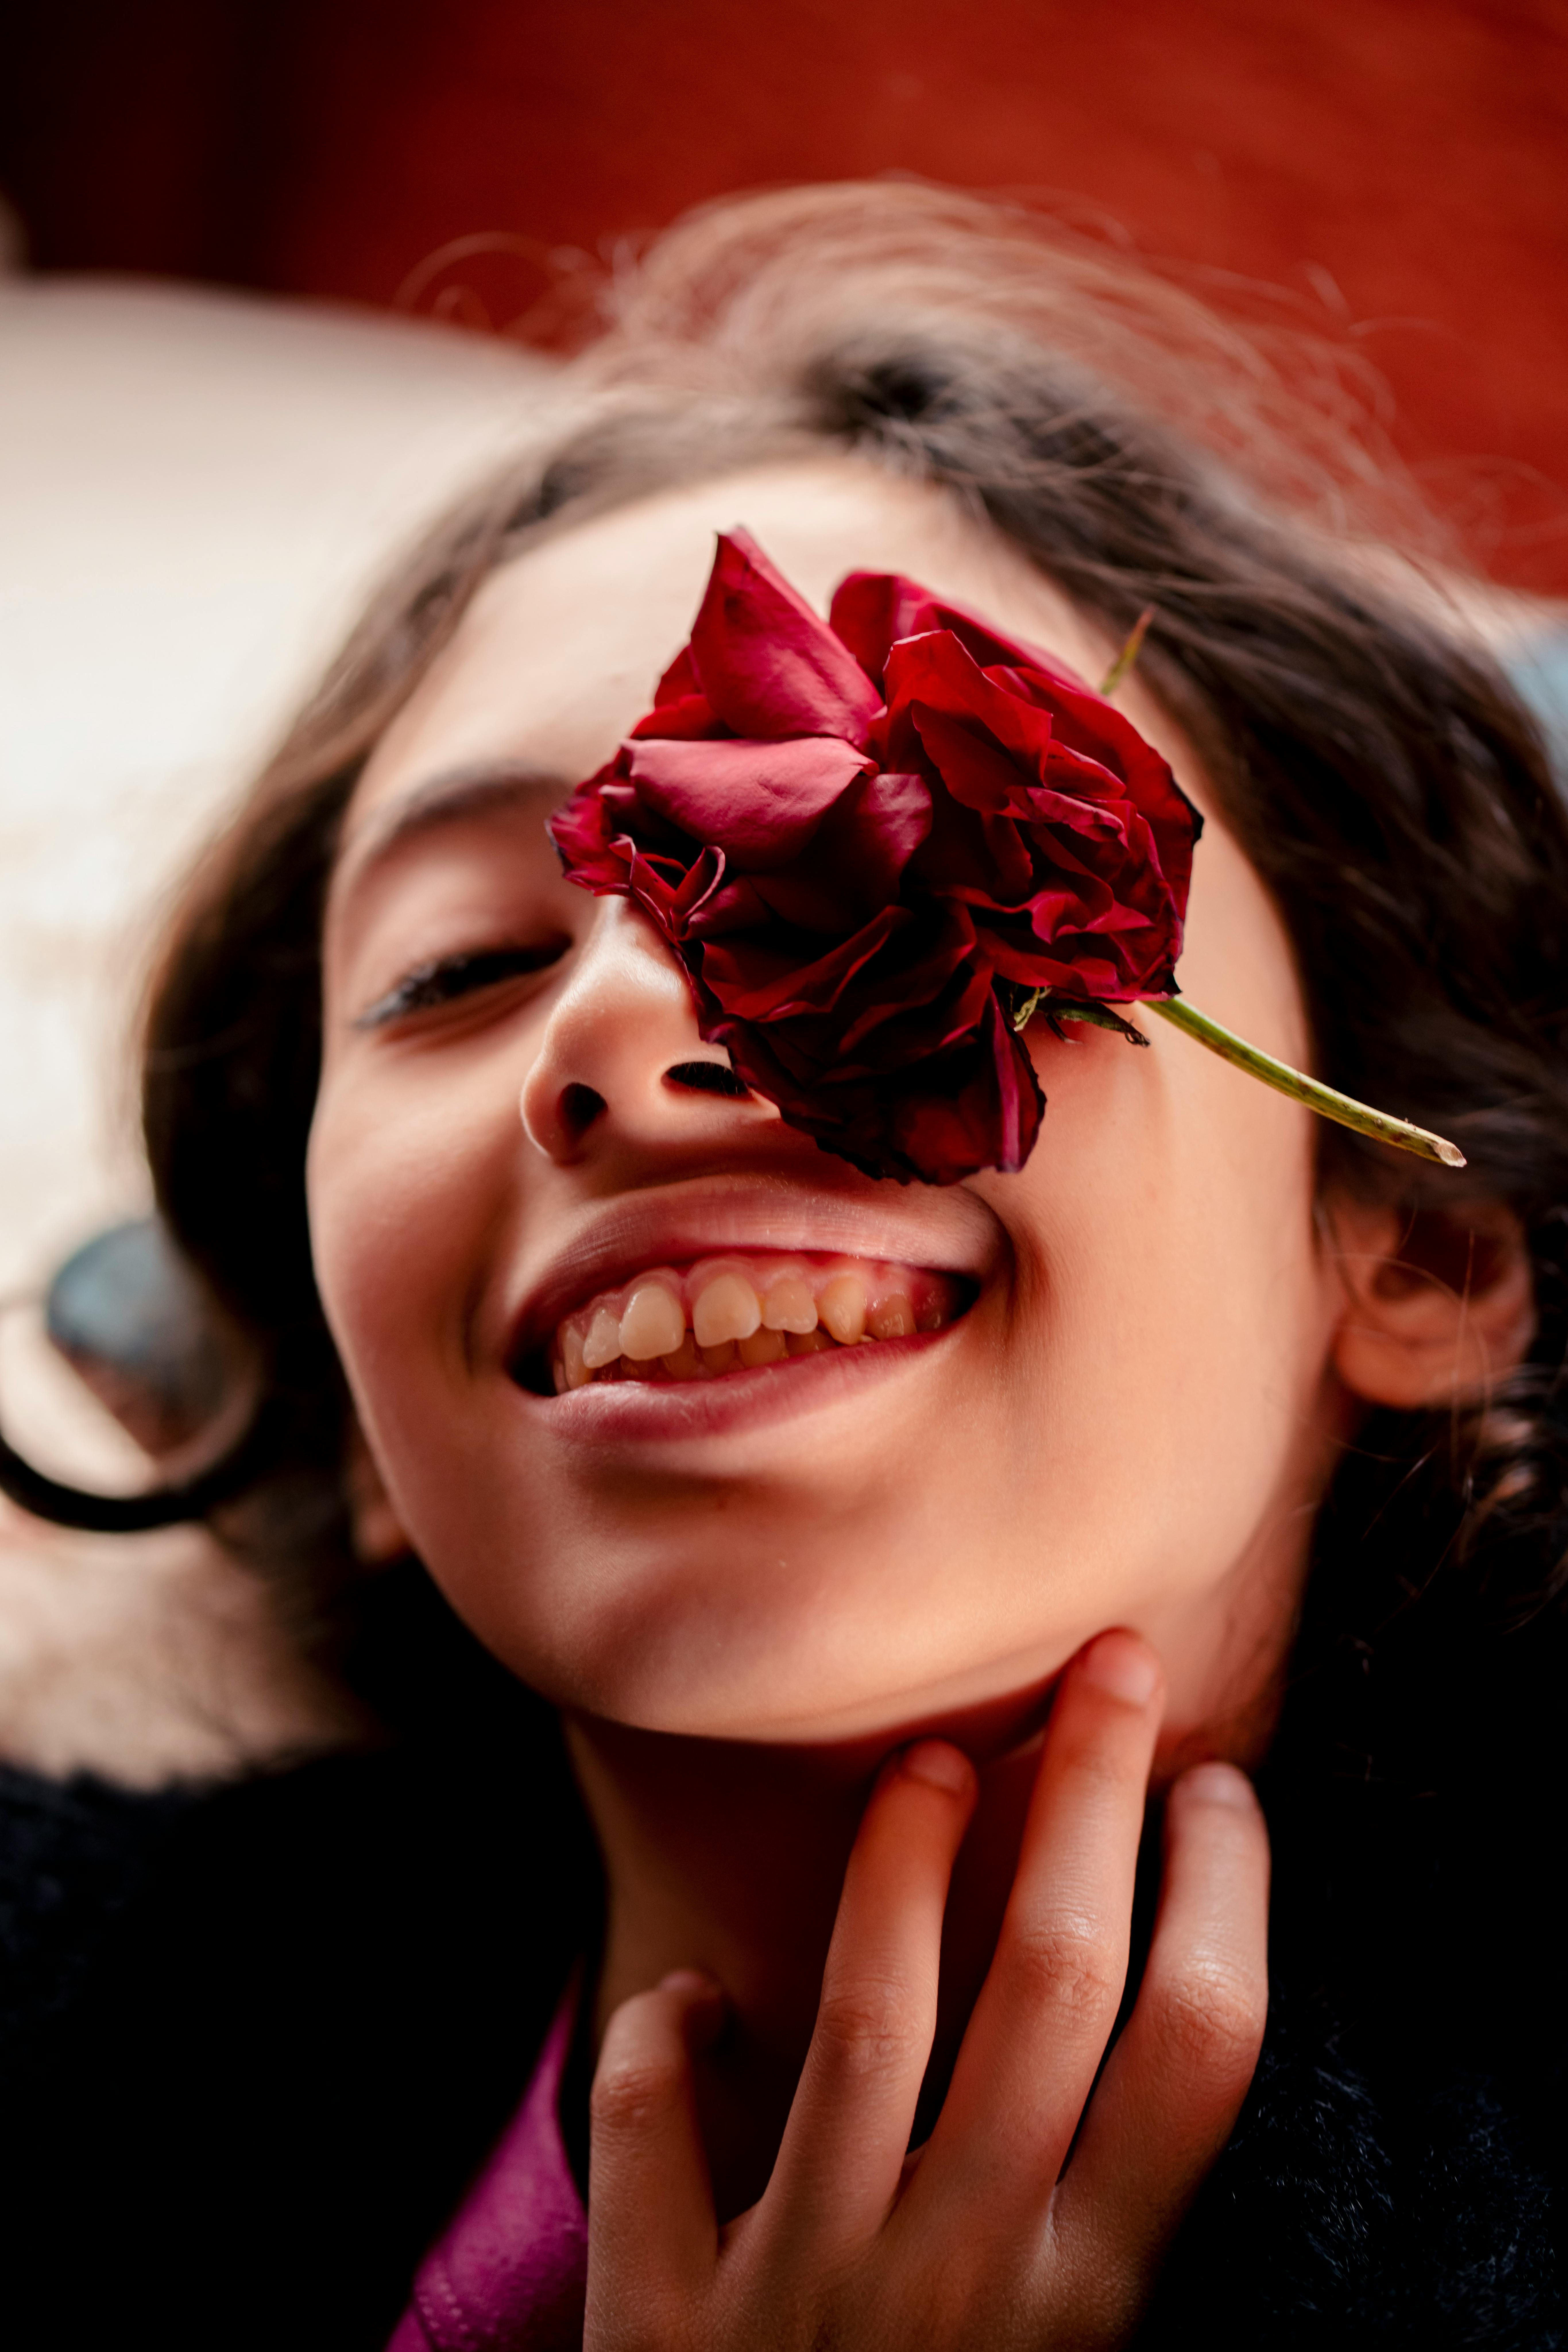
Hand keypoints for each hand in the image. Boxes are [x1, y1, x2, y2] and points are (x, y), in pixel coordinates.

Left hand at [586, 1629, 1269, 2349]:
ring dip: (905, 1860)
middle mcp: (968, 2281)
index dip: (1224, 1898)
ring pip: (869, 2008)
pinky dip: (659, 2050)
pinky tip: (686, 2000)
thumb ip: (1106, 2231)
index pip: (1197, 2051)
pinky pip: (653, 2137)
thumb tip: (1167, 2043)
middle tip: (1115, 1665)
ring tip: (933, 1755)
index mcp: (1091, 2305)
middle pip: (1056, 1979)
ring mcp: (812, 2297)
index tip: (1223, 1791)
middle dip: (1095, 1797)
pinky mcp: (671, 2329)